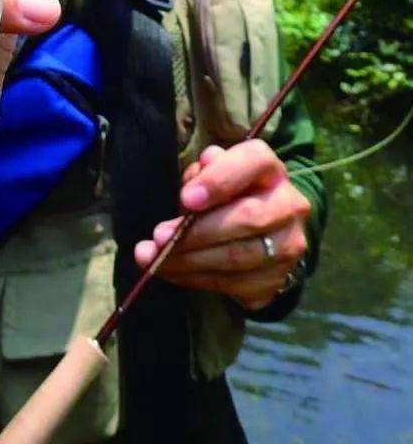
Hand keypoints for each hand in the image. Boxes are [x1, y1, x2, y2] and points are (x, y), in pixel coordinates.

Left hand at [134, 140, 310, 309]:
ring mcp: (289, 245)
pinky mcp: (279, 278)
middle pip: (248, 218)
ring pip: (240, 257)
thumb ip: (202, 172)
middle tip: (160, 237)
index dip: (219, 181)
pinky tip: (174, 273)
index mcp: (269, 168)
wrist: (258, 230)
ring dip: (192, 261)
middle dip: (198, 231)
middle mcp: (289, 204)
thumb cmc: (225, 193)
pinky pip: (236, 285)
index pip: (252, 162)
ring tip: (157, 259)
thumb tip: (196, 182)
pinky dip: (199, 280)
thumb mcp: (210, 173)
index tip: (186, 199)